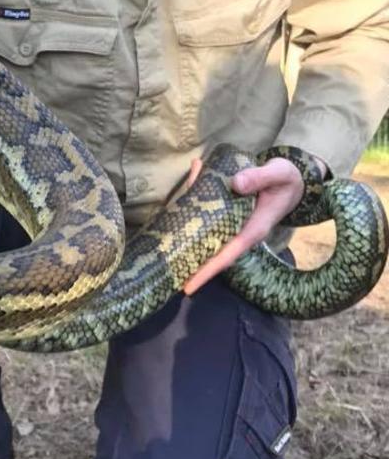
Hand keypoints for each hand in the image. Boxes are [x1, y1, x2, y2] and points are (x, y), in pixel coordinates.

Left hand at [182, 156, 305, 295]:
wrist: (293, 178)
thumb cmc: (286, 179)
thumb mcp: (278, 173)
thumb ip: (259, 178)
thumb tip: (236, 184)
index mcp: (254, 228)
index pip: (228, 253)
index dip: (209, 270)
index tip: (190, 285)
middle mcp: (242, 230)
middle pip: (214, 251)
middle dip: (193, 264)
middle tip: (168, 274)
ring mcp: (235, 223)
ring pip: (208, 233)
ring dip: (188, 238)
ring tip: (165, 249)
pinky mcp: (229, 213)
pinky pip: (208, 215)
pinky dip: (193, 208)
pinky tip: (180, 200)